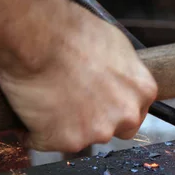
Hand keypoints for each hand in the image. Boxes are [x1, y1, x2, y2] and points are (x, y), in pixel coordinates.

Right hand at [0, 3, 157, 152]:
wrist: (38, 36)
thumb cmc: (72, 32)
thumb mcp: (115, 45)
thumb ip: (124, 73)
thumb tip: (118, 80)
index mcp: (143, 91)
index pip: (135, 112)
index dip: (113, 107)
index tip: (98, 102)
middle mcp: (127, 115)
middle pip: (114, 129)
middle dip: (95, 120)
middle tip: (71, 101)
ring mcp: (98, 131)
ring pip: (82, 137)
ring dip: (67, 125)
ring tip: (49, 98)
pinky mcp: (67, 141)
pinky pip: (48, 142)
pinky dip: (37, 132)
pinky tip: (31, 110)